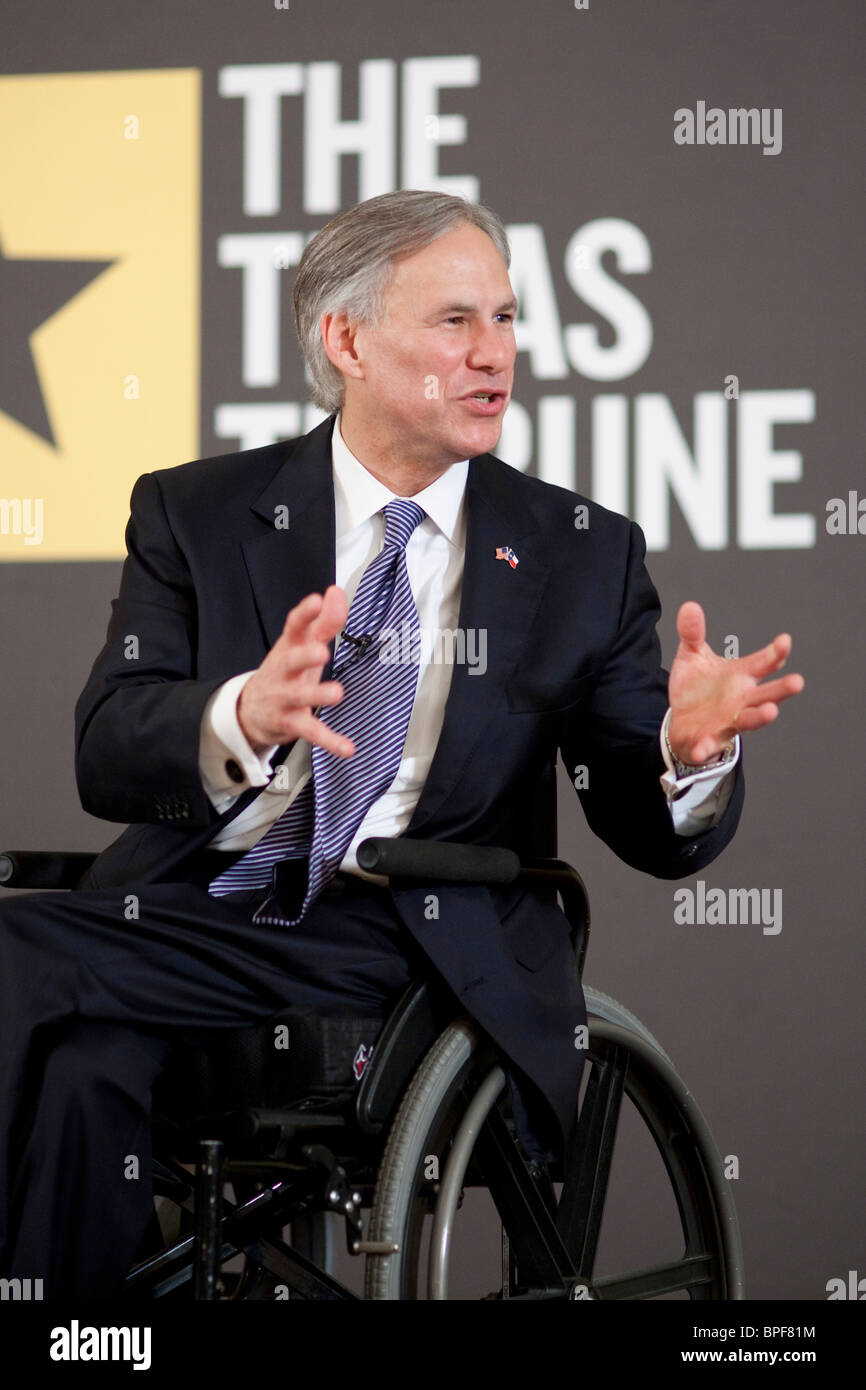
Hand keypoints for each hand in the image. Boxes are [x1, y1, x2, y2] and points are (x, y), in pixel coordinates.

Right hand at [236, 585, 354, 757]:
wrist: (250, 710)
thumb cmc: (286, 673)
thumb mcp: (302, 645)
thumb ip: (323, 621)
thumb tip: (336, 593)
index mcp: (288, 648)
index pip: (293, 626)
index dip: (304, 613)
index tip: (316, 600)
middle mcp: (284, 671)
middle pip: (290, 661)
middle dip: (304, 655)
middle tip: (320, 651)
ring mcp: (285, 697)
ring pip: (299, 696)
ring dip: (317, 695)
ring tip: (337, 693)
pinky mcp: (291, 722)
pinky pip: (311, 732)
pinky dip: (330, 741)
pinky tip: (347, 747)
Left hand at [667, 601, 803, 764]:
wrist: (681, 722)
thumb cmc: (696, 689)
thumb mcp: (691, 656)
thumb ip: (692, 633)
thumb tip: (689, 606)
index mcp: (741, 676)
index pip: (763, 663)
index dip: (775, 653)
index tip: (785, 640)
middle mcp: (742, 699)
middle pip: (767, 694)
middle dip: (782, 689)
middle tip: (798, 682)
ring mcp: (729, 720)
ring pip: (750, 720)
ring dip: (761, 716)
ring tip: (771, 712)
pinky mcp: (710, 739)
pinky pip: (710, 745)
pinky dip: (706, 747)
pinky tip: (701, 748)